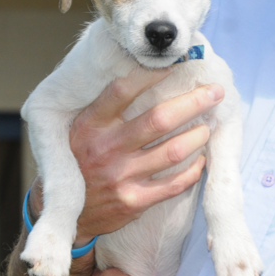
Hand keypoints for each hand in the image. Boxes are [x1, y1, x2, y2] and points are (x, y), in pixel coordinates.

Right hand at [20, 77, 223, 275]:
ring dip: (197, 136)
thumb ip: (106, 106)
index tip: (174, 66)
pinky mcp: (133, 201)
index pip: (122, 91)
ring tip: (207, 126)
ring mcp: (121, 176)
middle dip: (194, 102)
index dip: (151, 75)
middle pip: (159, 119)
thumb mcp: (80, 128)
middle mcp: (106, 148)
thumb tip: (147, 73)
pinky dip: (193, 170)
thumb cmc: (78, 158)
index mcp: (91, 125)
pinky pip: (174, 184)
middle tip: (215, 92)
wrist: (59, 209)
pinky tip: (200, 159)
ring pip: (173, 151)